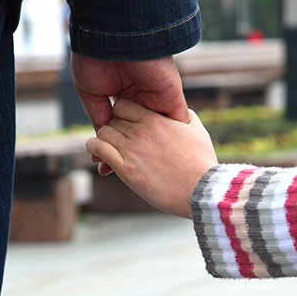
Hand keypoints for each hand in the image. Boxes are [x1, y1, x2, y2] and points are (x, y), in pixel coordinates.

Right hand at [72, 54, 188, 175]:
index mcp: (122, 95)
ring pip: (157, 135)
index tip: (102, 167)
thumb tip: (101, 141)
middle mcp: (141, 99)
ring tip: (144, 176)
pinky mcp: (172, 101)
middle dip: (129, 156)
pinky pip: (177, 127)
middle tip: (115, 175)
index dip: (111, 148)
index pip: (120, 128)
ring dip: (152, 155)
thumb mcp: (91, 93)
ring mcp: (158, 101)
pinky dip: (173, 145)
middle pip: (139, 135)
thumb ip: (99, 117)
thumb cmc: (96, 58)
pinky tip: (167, 164)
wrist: (115, 36)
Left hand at [86, 99, 217, 217]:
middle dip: (113, 129)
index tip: (125, 125)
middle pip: (112, 119)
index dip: (121, 114)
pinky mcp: (126, 169)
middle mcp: (141, 131)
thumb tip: (176, 110)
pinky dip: (94, 149)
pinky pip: (99, 149)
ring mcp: (132, 149)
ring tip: (105, 149)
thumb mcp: (197, 131)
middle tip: (117, 141)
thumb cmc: (202, 163)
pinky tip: (97, 155)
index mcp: (156, 119)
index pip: (123, 105)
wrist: (202, 191)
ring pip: (103, 133)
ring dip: (102, 140)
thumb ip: (184, 115)